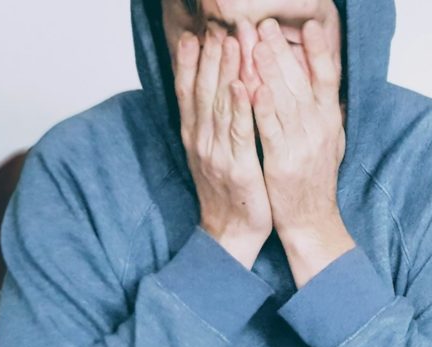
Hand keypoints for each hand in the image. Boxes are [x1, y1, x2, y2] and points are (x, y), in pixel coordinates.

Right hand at [175, 30, 271, 268]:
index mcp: (195, 136)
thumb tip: (214, 93)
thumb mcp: (213, 153)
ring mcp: (217, 153)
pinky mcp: (238, 167)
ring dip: (225, 71)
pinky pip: (239, 132)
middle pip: (202, 90)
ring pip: (219, 104)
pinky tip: (242, 85)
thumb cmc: (229, 192)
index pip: (188, 91)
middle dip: (210, 56)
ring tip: (230, 41)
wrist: (231, 233)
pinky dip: (239, 107)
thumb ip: (212, 124)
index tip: (194, 34)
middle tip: (217, 26)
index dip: (190, 62)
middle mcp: (201, 140)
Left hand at [252, 18, 353, 286]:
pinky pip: (271, 130)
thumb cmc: (314, 180)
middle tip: (264, 23)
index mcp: (329, 120)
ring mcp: (303, 144)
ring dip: (269, 70)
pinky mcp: (283, 161)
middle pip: (301, 81)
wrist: (312, 221)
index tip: (311, 25)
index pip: (328, 77)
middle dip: (281, 50)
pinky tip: (252, 87)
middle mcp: (320, 128)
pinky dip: (262, 108)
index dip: (319, 50)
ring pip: (284, 100)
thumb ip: (324, 111)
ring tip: (254, 42)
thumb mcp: (329, 140)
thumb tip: (324, 82)